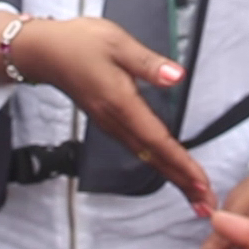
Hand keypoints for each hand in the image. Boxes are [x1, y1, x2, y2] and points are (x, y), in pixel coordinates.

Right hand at [12, 16, 215, 213]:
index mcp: (121, 103)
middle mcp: (115, 120)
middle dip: (182, 182)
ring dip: (172, 176)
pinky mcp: (108, 121)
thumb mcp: (117, 43)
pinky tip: (168, 167)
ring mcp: (110, 124)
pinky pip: (137, 149)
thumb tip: (176, 76)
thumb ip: (149, 63)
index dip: (181, 163)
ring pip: (146, 157)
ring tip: (193, 193)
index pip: (158, 140)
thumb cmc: (77, 44)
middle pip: (154, 158)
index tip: (200, 183)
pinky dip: (157, 162)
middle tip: (206, 205)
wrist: (42, 52)